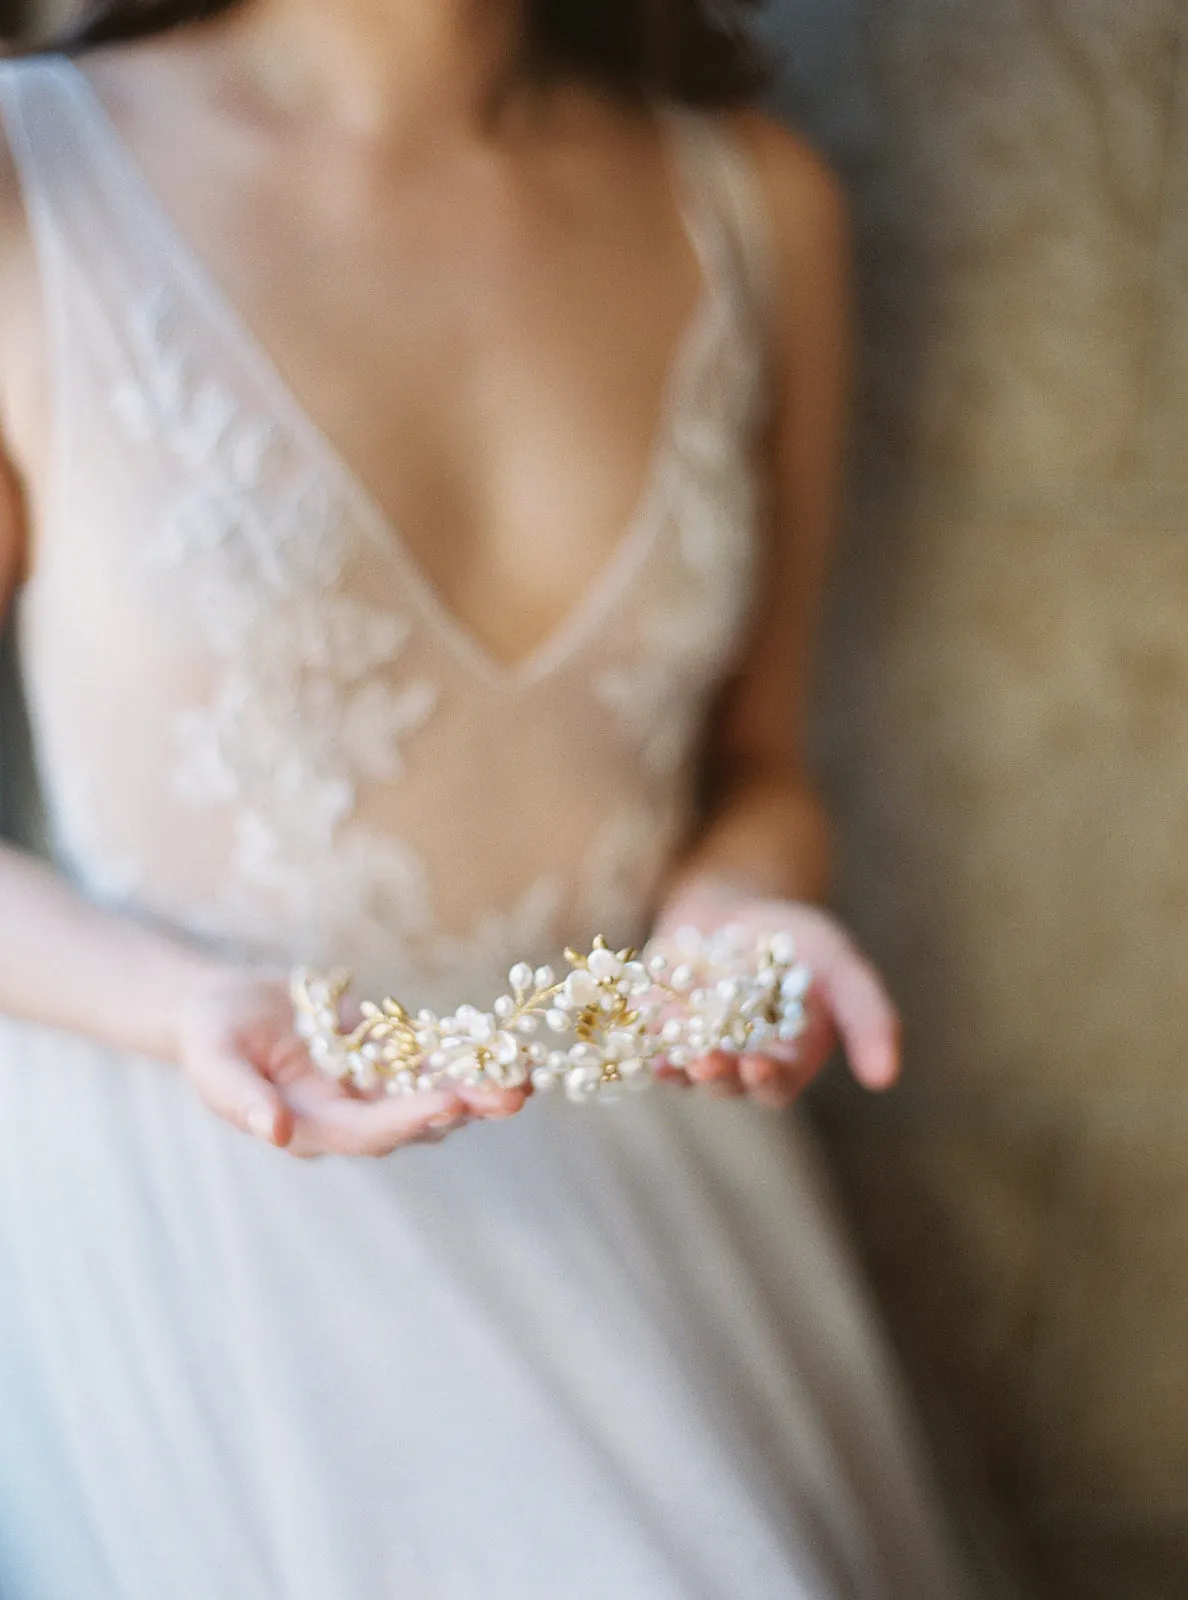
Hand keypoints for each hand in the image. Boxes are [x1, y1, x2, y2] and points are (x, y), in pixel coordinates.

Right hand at [175, 967, 528, 1156]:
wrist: (224, 1007)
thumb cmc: (211, 1035)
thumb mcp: (212, 1063)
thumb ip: (240, 1099)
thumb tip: (277, 1134)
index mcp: (310, 1126)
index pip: (366, 1132)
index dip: (407, 1118)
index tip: (449, 1102)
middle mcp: (349, 1115)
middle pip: (415, 1120)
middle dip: (465, 1106)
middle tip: (514, 1094)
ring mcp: (371, 1086)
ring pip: (434, 1091)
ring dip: (479, 1085)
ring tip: (527, 1075)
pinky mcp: (385, 1055)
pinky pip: (432, 1058)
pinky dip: (466, 1053)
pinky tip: (505, 1045)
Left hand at [651, 886, 900, 1109]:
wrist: (738, 903)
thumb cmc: (798, 937)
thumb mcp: (841, 964)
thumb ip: (869, 1017)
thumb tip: (886, 1079)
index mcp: (786, 1058)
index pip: (776, 1084)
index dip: (767, 1080)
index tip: (757, 1065)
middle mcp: (738, 1061)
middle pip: (725, 1082)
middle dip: (716, 1075)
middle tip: (706, 1062)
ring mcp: (693, 1044)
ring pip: (682, 1069)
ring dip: (674, 1067)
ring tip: (668, 1057)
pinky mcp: (656, 1023)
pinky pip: (646, 1039)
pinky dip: (642, 1035)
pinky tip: (641, 1028)